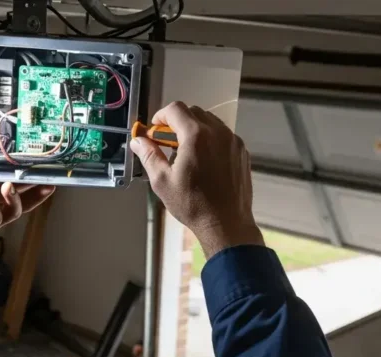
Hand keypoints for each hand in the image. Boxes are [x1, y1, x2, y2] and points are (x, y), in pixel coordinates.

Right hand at [131, 102, 262, 258]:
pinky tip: (204, 160)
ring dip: (194, 129)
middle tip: (167, 141)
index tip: (155, 129)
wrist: (226, 223)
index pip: (176, 109)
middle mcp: (218, 132)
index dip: (161, 116)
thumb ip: (149, 155)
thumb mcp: (162, 181)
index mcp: (196, 136)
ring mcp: (233, 141)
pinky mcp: (242, 151)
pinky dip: (211, 139)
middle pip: (193, 112)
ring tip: (186, 152)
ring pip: (210, 122)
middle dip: (177, 122)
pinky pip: (223, 135)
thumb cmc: (193, 205)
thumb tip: (138, 141)